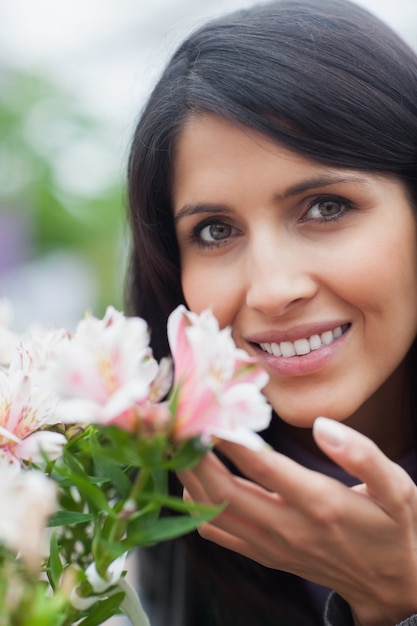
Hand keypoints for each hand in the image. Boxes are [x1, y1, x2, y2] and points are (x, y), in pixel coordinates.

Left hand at [178, 417, 416, 625]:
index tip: (209, 409)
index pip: (263, 466)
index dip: (231, 437)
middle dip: (195, 455)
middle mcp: (288, 528)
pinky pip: (216, 532)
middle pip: (224, 491)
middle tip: (180, 423)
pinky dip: (196, 505)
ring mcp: (270, 545)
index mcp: (320, 504)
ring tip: (179, 443)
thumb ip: (362, 454)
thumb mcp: (396, 488)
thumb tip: (322, 426)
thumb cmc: (390, 528)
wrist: (385, 584)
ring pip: (212, 512)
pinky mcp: (262, 554)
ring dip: (190, 476)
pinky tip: (194, 478)